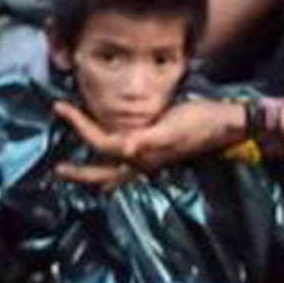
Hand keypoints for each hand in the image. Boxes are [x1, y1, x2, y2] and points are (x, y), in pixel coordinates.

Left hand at [50, 97, 244, 187]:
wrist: (225, 123)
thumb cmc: (200, 122)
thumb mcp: (173, 128)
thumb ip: (149, 140)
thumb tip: (127, 148)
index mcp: (142, 155)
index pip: (102, 144)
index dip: (80, 127)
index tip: (61, 108)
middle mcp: (142, 162)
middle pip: (102, 174)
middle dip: (79, 173)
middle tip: (58, 169)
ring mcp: (148, 160)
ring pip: (113, 172)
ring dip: (93, 169)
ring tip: (75, 165)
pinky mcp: (155, 151)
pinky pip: (125, 161)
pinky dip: (110, 158)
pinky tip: (107, 151)